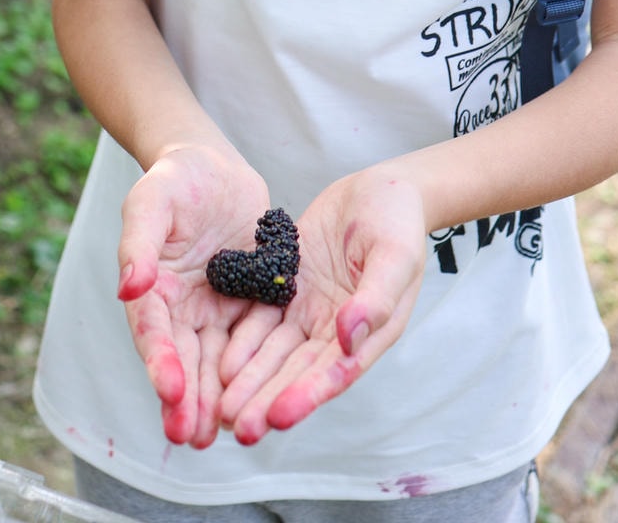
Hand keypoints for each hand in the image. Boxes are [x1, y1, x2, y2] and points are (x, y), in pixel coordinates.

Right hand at [117, 144, 269, 447]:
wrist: (213, 164)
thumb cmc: (174, 178)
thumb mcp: (152, 201)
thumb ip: (139, 244)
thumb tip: (129, 287)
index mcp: (152, 286)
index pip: (153, 330)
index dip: (160, 362)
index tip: (171, 393)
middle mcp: (180, 306)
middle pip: (183, 358)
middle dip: (187, 399)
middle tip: (192, 437)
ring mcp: (214, 307)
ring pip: (215, 360)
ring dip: (215, 398)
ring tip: (220, 435)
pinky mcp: (247, 301)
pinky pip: (251, 339)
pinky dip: (251, 370)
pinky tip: (259, 398)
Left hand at [218, 166, 427, 444]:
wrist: (379, 188)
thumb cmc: (397, 221)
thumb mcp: (395, 255)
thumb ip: (375, 299)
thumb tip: (348, 339)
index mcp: (370, 332)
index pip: (334, 372)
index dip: (306, 396)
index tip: (279, 418)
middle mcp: (336, 330)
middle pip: (298, 371)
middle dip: (268, 400)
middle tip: (239, 429)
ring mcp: (309, 310)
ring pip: (274, 352)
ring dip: (250, 380)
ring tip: (222, 409)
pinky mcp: (288, 288)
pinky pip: (261, 319)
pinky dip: (243, 342)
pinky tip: (220, 363)